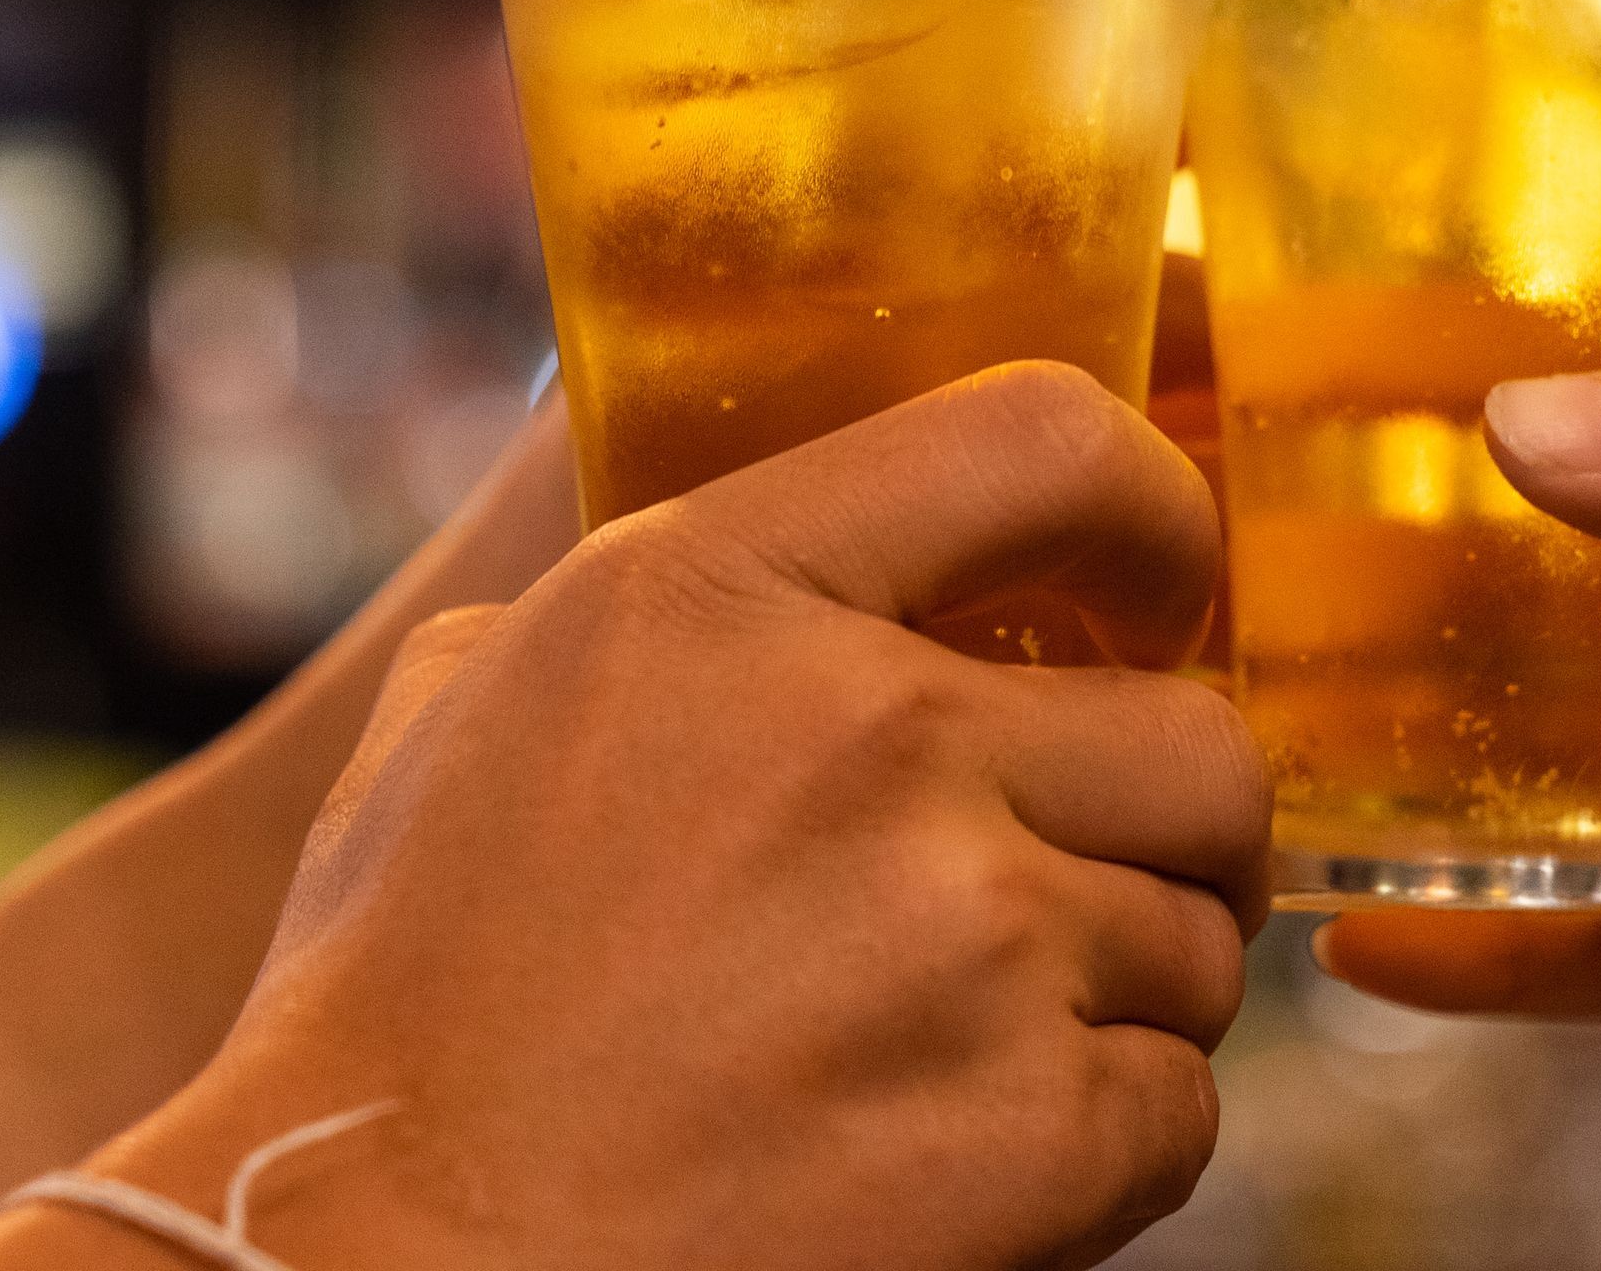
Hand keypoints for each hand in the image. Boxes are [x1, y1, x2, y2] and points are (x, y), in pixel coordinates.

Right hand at [78, 363, 1272, 1270]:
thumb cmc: (400, 1011)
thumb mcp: (469, 706)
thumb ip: (647, 596)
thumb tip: (776, 552)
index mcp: (727, 594)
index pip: (1046, 442)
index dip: (1153, 520)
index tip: (1157, 598)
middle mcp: (874, 736)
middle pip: (1198, 740)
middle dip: (1169, 827)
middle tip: (1094, 883)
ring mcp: (969, 938)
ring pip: (1200, 940)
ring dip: (1123, 997)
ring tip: (974, 1044)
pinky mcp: (1032, 1132)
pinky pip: (1180, 1106)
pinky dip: (1107, 1145)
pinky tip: (974, 1159)